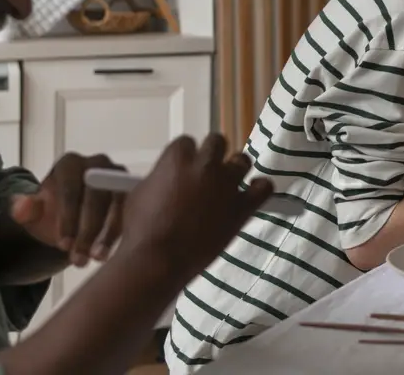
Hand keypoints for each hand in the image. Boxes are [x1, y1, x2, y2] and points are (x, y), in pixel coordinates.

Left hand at [9, 153, 125, 265]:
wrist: (70, 214)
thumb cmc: (51, 211)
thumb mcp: (33, 213)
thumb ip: (24, 209)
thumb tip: (21, 208)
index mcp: (69, 164)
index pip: (70, 190)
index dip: (68, 219)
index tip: (63, 245)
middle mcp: (97, 163)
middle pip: (96, 197)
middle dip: (88, 230)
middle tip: (78, 258)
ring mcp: (117, 174)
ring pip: (117, 203)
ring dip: (108, 233)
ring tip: (97, 258)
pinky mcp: (131, 189)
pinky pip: (130, 209)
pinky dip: (121, 231)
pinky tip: (113, 252)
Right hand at [119, 133, 273, 280]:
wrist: (157, 260)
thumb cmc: (141, 231)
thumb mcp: (139, 193)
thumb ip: (158, 177)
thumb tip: (165, 178)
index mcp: (177, 158)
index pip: (187, 142)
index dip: (186, 155)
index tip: (184, 168)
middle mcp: (205, 166)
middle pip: (217, 142)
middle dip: (212, 153)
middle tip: (207, 171)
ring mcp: (226, 185)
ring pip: (242, 160)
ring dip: (235, 169)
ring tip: (228, 183)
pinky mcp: (241, 207)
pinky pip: (264, 188)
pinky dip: (260, 188)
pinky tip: (254, 192)